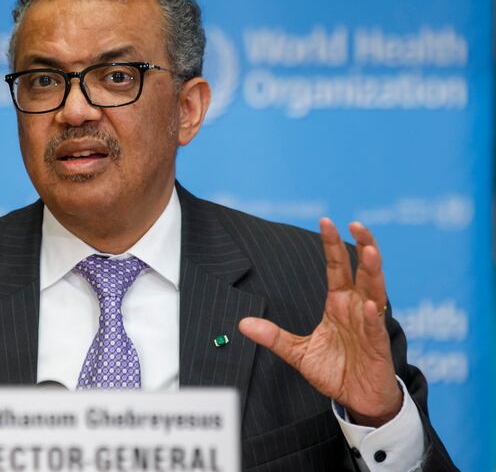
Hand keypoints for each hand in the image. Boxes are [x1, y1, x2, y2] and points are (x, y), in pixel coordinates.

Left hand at [239, 218, 401, 426]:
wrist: (356, 399)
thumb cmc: (335, 371)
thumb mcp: (297, 352)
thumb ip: (273, 336)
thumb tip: (242, 323)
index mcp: (339, 304)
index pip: (337, 267)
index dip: (332, 245)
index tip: (326, 221)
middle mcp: (356, 308)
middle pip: (362, 271)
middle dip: (362, 246)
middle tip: (356, 224)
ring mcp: (369, 325)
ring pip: (376, 291)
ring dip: (374, 271)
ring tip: (370, 251)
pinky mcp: (378, 345)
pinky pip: (376, 327)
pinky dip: (373, 315)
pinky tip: (370, 304)